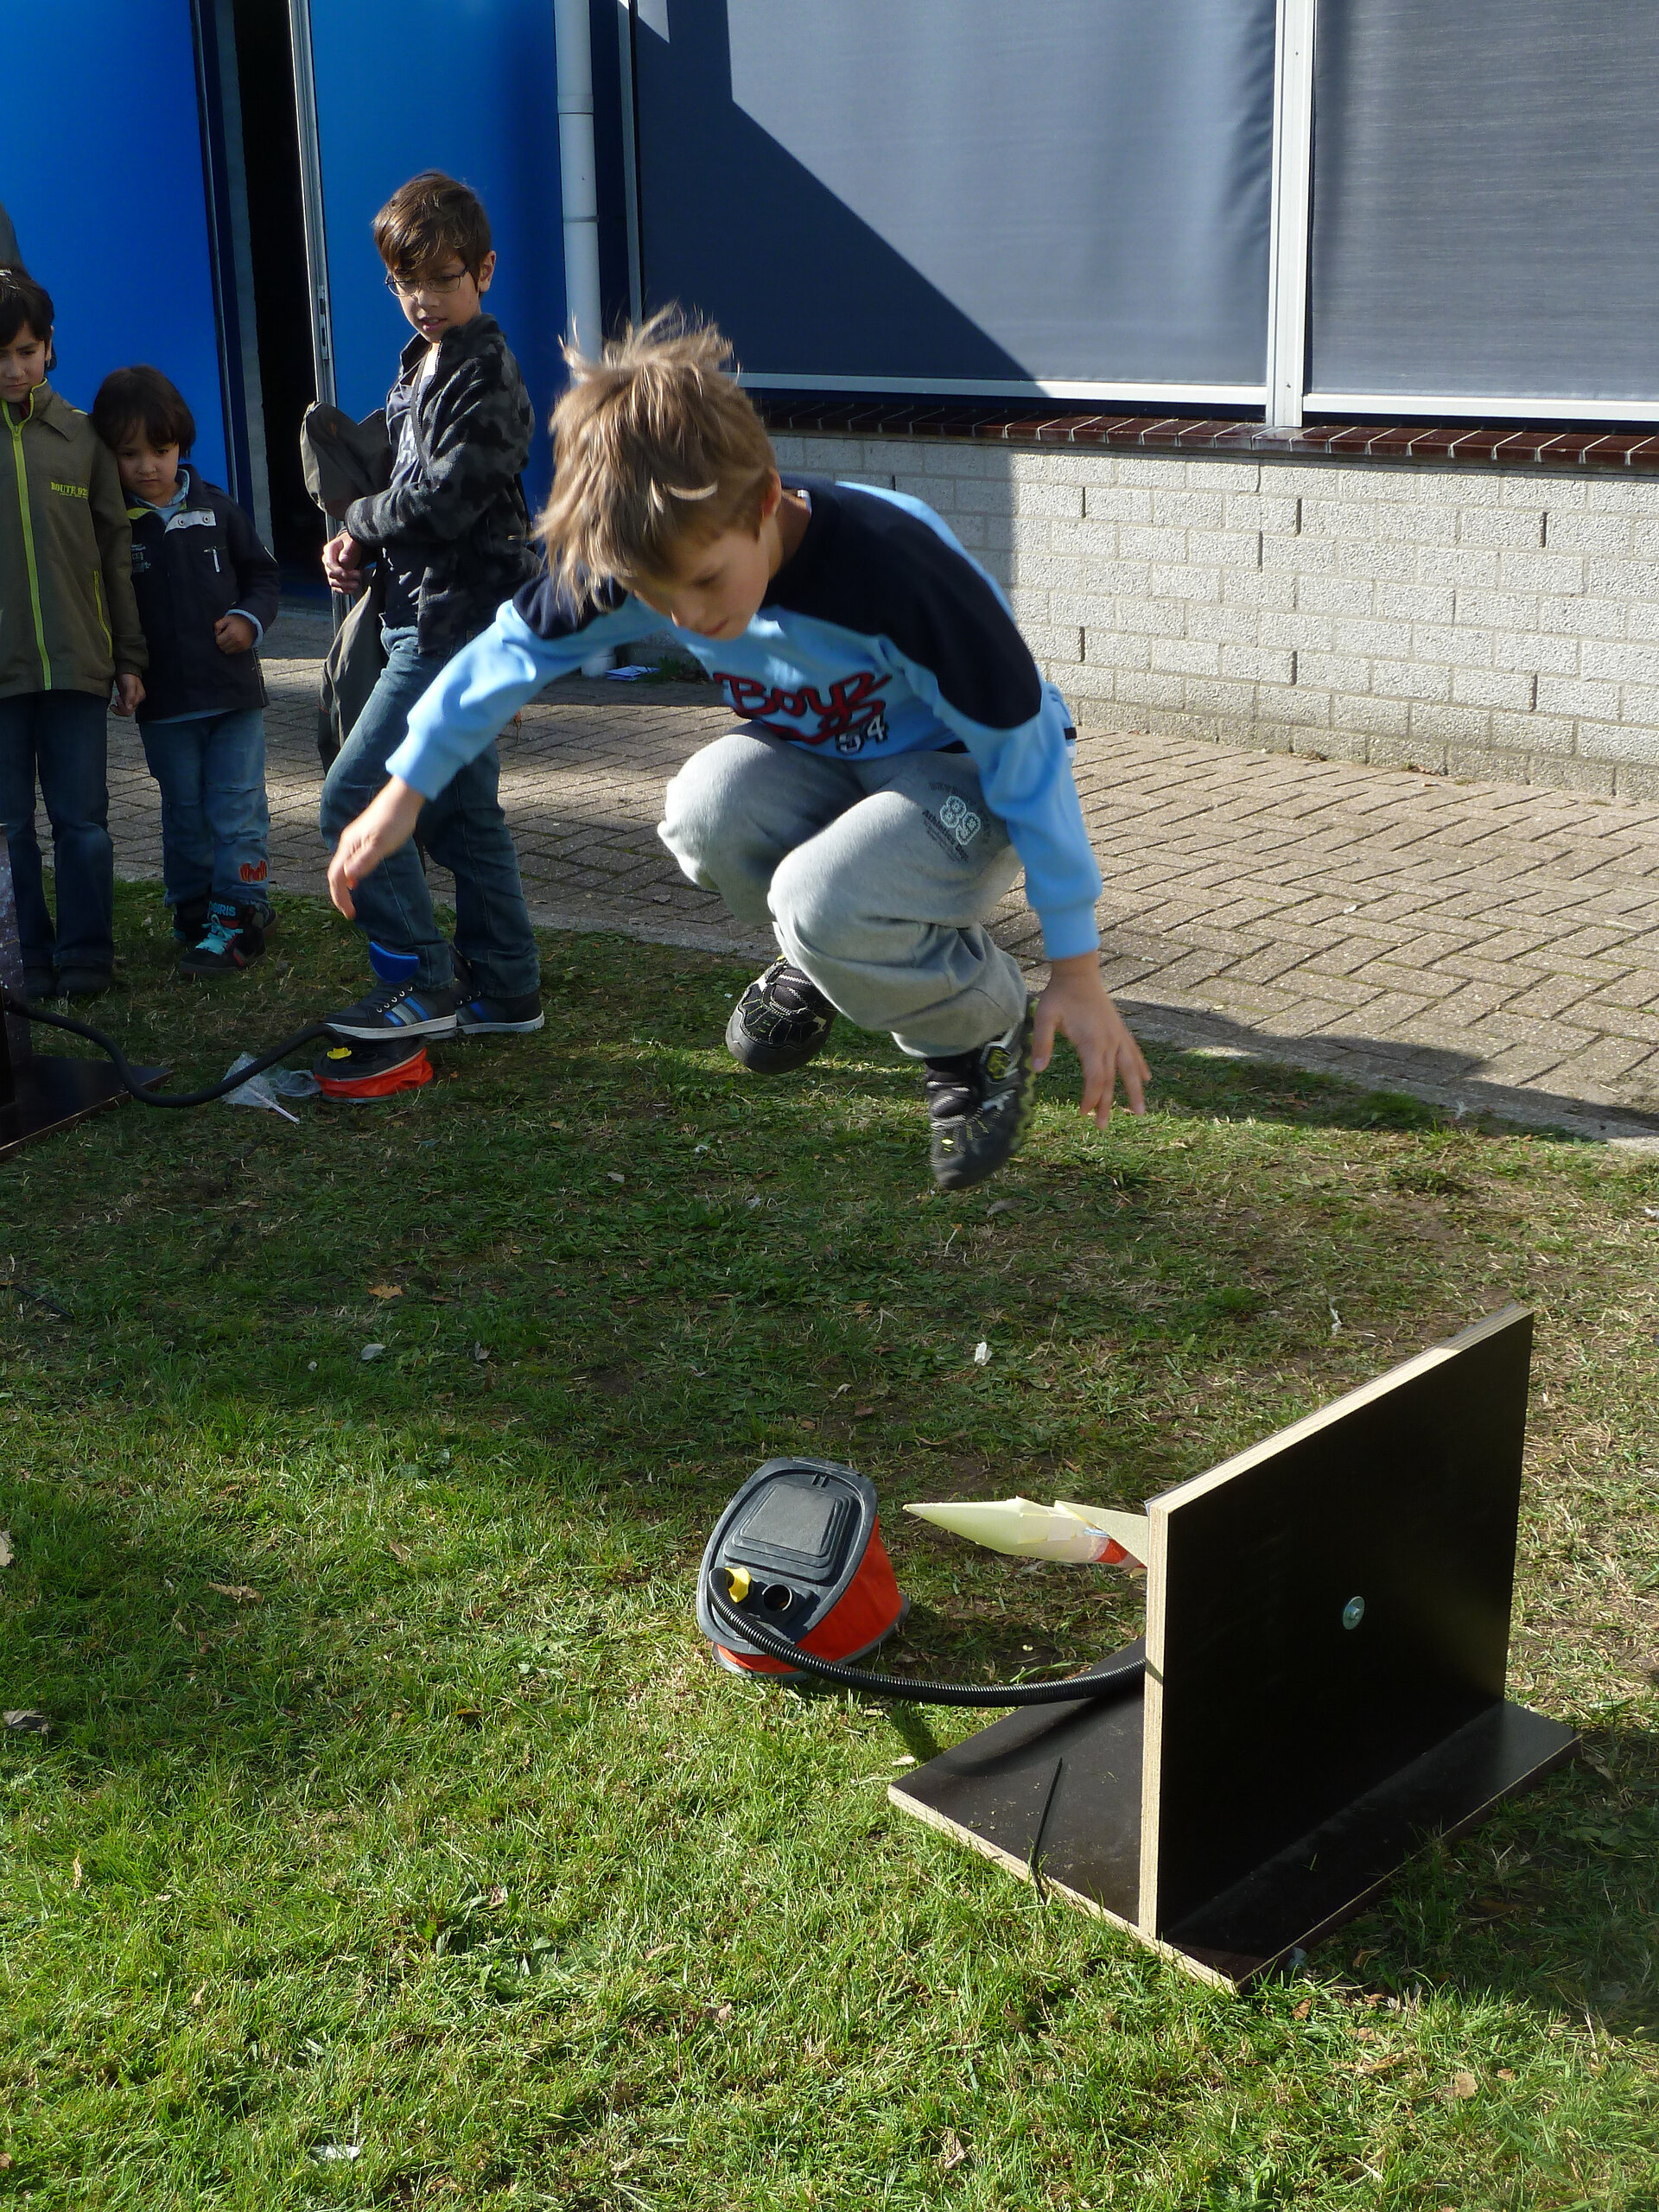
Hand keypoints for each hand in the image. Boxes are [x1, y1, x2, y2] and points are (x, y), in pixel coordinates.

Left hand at [112, 673, 143, 717]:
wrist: (123, 667)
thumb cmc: (127, 674)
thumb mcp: (129, 685)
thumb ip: (130, 697)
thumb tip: (129, 709)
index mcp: (139, 697)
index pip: (130, 710)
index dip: (122, 706)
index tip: (117, 697)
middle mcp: (136, 699)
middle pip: (128, 712)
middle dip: (119, 709)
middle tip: (114, 702)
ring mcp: (131, 698)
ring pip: (125, 710)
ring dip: (118, 709)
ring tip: (113, 705)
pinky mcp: (126, 696)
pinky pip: (123, 706)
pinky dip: (118, 706)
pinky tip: (115, 702)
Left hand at [214, 613, 256, 654]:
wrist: (251, 623)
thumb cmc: (238, 621)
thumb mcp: (226, 619)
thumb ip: (218, 625)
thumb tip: (216, 634)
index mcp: (231, 632)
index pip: (218, 641)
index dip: (218, 637)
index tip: (220, 634)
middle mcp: (237, 640)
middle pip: (222, 647)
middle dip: (221, 642)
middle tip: (224, 637)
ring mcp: (241, 645)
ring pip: (227, 651)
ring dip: (226, 646)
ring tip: (228, 640)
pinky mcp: (244, 648)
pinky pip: (233, 652)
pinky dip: (231, 648)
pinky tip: (233, 642)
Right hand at [323, 528, 365, 594]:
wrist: (354, 546)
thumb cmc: (352, 542)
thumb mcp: (352, 542)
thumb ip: (348, 550)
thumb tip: (343, 560)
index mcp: (329, 550)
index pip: (329, 563)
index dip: (340, 571)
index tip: (353, 573)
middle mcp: (327, 560)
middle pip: (331, 574)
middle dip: (345, 577)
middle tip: (359, 575)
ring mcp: (330, 570)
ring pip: (333, 582)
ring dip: (345, 585)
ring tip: (357, 584)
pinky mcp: (335, 577)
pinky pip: (336, 587)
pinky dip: (344, 590)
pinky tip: (352, 589)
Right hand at [328, 777, 425, 917]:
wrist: (403, 798)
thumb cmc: (394, 820)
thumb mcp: (381, 844)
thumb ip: (364, 861)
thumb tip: (348, 878)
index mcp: (349, 846)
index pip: (337, 877)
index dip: (340, 898)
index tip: (350, 915)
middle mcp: (347, 843)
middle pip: (336, 873)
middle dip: (340, 895)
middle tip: (351, 913)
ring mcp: (355, 839)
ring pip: (343, 866)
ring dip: (344, 886)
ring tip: (351, 901)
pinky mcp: (363, 837)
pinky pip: (351, 860)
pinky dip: (351, 875)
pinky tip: (357, 880)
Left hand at [1032, 952, 1149, 1126]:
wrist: (1078, 972)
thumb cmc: (1060, 995)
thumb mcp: (1044, 1016)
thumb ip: (1042, 1042)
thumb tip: (1037, 1069)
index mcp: (1091, 1042)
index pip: (1095, 1078)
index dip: (1090, 1098)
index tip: (1082, 1114)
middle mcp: (1109, 1042)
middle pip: (1111, 1080)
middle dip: (1107, 1105)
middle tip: (1102, 1127)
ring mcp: (1117, 1036)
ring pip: (1129, 1069)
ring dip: (1134, 1091)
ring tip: (1140, 1112)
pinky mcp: (1120, 1030)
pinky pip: (1134, 1053)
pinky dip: (1140, 1067)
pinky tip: (1147, 1079)